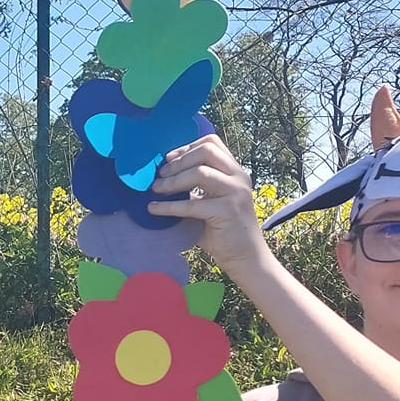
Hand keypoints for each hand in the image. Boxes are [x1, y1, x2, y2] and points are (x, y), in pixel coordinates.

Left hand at [149, 135, 270, 277]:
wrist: (245, 257)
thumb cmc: (223, 231)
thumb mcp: (208, 202)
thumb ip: (193, 188)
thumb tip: (161, 178)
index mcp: (234, 171)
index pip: (211, 143)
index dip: (185, 148)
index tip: (167, 160)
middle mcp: (238, 177)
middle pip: (206, 151)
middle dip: (178, 162)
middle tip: (160, 175)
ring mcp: (236, 192)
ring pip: (200, 172)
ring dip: (172, 181)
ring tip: (156, 190)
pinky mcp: (228, 210)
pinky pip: (192, 204)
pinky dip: (168, 206)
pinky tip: (154, 209)